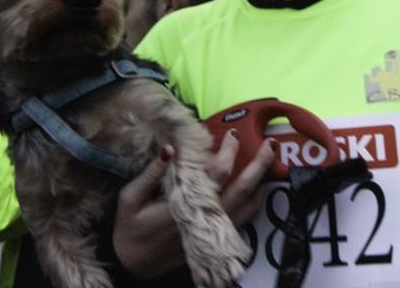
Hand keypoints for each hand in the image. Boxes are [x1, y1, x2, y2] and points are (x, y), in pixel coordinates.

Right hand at [112, 131, 274, 277]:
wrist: (133, 265)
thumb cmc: (129, 229)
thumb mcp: (131, 198)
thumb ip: (151, 173)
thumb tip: (169, 148)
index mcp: (185, 204)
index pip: (216, 175)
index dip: (228, 152)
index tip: (233, 133)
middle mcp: (205, 218)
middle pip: (243, 189)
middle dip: (259, 165)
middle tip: (270, 144)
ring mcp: (213, 231)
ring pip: (249, 206)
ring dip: (262, 183)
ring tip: (270, 162)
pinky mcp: (214, 239)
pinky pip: (243, 220)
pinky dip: (255, 203)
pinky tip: (258, 188)